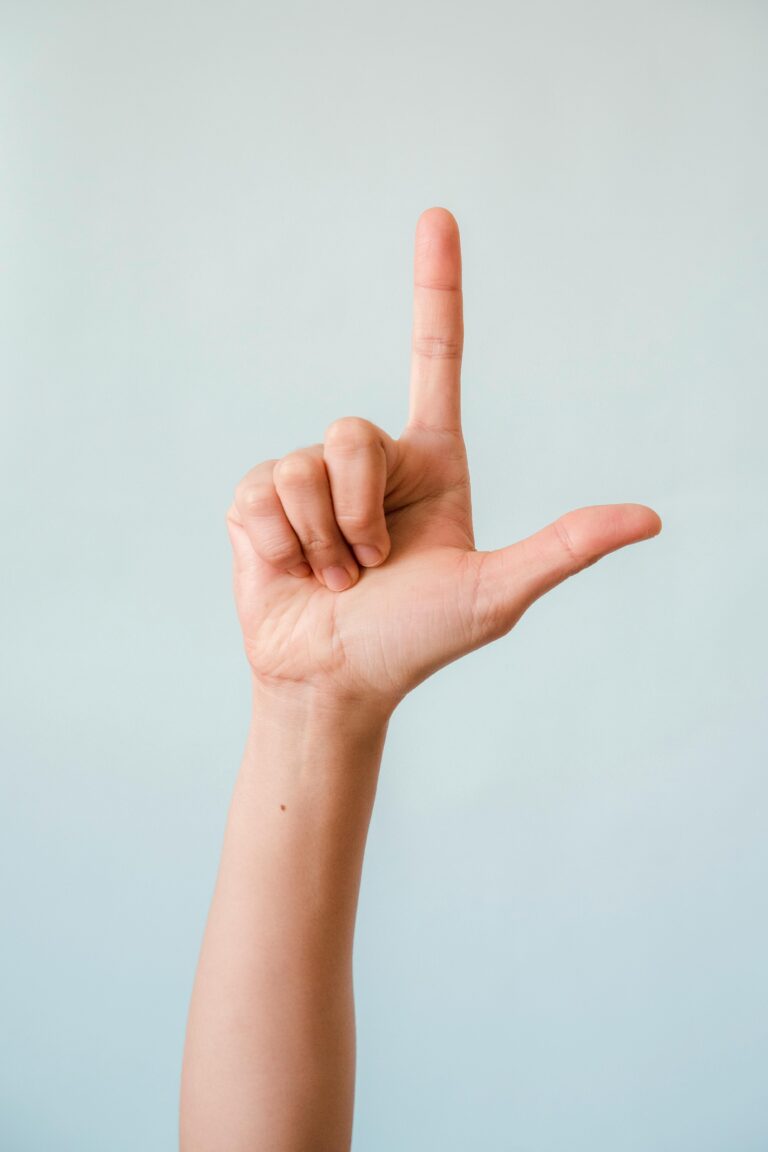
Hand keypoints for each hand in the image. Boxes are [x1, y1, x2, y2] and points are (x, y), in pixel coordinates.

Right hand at [225, 208, 660, 715]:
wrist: (331, 681)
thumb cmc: (414, 642)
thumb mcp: (493, 592)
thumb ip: (562, 548)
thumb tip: (650, 517)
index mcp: (432, 464)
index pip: (436, 358)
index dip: (437, 288)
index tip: (437, 217)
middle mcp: (371, 462)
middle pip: (354, 431)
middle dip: (361, 514)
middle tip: (372, 569)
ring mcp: (310, 478)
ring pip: (307, 463)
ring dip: (324, 537)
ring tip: (334, 578)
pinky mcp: (260, 498)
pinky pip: (265, 489)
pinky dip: (283, 541)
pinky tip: (292, 570)